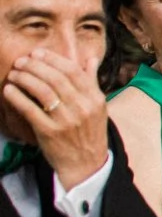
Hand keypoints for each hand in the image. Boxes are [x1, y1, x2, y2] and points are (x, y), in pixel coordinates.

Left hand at [4, 47, 109, 187]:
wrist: (86, 164)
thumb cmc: (89, 132)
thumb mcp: (97, 107)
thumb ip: (91, 82)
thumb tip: (90, 58)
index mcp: (95, 99)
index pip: (73, 71)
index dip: (53, 59)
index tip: (37, 53)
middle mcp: (82, 108)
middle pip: (56, 79)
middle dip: (35, 66)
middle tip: (21, 61)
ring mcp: (66, 121)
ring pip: (42, 91)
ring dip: (25, 78)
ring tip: (14, 73)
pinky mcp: (49, 132)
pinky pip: (30, 110)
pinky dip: (18, 97)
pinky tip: (9, 90)